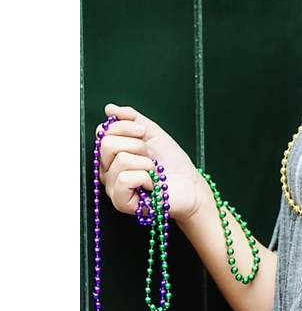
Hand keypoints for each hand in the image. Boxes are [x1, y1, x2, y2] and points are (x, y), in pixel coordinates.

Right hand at [97, 103, 204, 222]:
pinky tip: (151, 184)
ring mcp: (112, 187)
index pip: (102, 132)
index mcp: (112, 154)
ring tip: (153, 172)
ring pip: (120, 160)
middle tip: (150, 156)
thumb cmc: (171, 162)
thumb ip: (132, 119)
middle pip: (106, 144)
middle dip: (136, 145)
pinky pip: (125, 179)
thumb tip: (109, 108)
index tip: (143, 133)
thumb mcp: (152, 133)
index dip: (125, 127)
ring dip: (146, 163)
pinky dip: (146, 178)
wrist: (190, 184)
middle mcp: (107, 171)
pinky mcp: (121, 202)